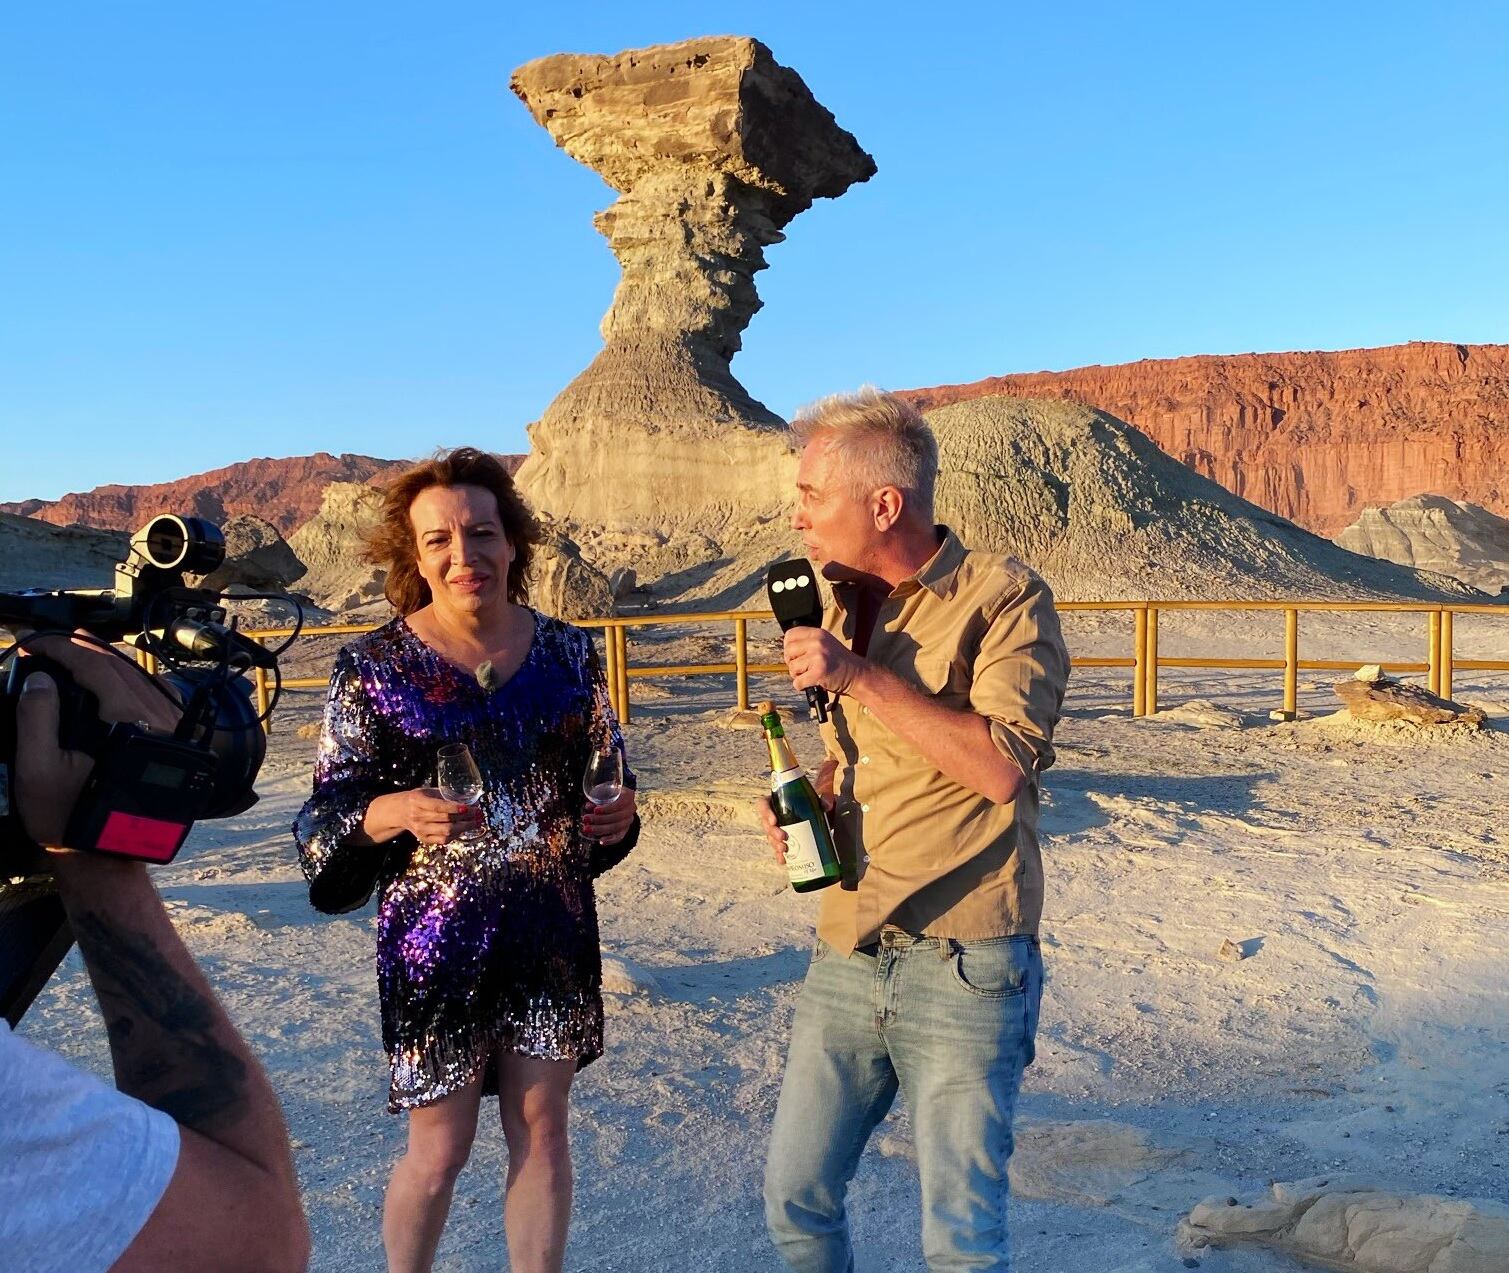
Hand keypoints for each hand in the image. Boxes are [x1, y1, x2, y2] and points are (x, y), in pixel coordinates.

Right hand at [9, 630, 184, 850]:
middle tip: (49, 643)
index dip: (60, 648)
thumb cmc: (69, 817)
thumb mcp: (38, 769)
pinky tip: (107, 678)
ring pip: (139, 676)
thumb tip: (42, 677)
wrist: (107, 855)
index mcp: (130, 720)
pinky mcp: (173, 738)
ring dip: (104, 661)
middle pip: (120, 665)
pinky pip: (152, 694)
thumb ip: (37, 718)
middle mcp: (160, 718)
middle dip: (81, 649)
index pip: (96, 665)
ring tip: (72, 654)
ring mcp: (172, 727)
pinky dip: (127, 679)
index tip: (33, 644)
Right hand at [372, 788, 482, 846]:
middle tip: (479, 814)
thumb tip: (470, 798)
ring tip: (476, 823)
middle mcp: (418, 817)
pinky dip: (456, 835)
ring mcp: (420, 830)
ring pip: (446, 832)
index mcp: (418, 801)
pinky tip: (464, 829)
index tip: (468, 808)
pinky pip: (443, 840)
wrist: (400, 811)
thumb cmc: (418, 798)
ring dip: (464, 828)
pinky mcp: (424, 839)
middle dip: (466, 818)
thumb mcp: (428, 791)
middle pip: (445, 820)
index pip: (438, 807)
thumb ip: (445, 795)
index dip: (454, 808)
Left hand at [583, 787, 635, 844]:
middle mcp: (631, 808)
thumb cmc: (607, 793)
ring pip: (616, 828)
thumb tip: (588, 806)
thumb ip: (596, 798)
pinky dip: (610, 840)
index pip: (619, 804)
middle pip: (616, 817)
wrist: (615, 799)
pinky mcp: (625, 830)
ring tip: (586, 829)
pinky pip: (619, 837)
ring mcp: (629, 820)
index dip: (607, 808)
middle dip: (599, 819)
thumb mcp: (603, 790)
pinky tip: (601, 841)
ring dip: (599, 829)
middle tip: (585, 818)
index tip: (595, 810)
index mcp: (628, 796)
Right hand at [756, 759, 835, 865]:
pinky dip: (779, 855)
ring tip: (784, 849)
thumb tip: (827, 806)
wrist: (822, 814)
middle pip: (766, 824)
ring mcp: (779, 829)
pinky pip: (778, 848)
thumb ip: (826, 798)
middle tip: (783, 838)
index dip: (765, 812)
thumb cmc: (818, 802)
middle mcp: (776, 815)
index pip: (764, 804)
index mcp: (778, 801)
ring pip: (771, 837)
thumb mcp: (822, 797)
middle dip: (772, 833)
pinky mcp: (784, 841)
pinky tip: (783, 860)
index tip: (774, 821)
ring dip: (775, 844)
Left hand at [783, 628, 865, 697]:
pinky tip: (812, 682)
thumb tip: (788, 648)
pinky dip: (802, 686)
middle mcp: (817, 643)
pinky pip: (798, 682)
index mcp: (818, 634)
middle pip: (788, 652)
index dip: (788, 646)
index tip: (795, 654)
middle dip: (792, 662)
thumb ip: (809, 642)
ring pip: (792, 668)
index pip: (790, 635)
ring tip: (811, 674)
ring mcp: (818, 657)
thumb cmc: (841, 662)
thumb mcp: (826, 643)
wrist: (857, 675)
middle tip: (803, 667)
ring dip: (798, 675)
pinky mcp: (818, 673)